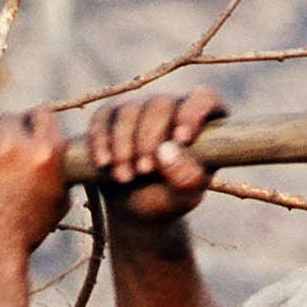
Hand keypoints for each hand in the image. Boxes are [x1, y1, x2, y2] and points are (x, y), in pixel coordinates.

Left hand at [0, 108, 68, 268]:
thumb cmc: (24, 235)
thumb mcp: (56, 202)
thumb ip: (56, 169)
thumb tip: (53, 149)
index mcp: (46, 152)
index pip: (41, 113)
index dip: (32, 123)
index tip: (25, 133)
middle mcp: (14, 144)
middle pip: (8, 119)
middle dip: (4, 135)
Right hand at [87, 86, 225, 224]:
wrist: (132, 207)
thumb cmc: (167, 198)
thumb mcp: (183, 198)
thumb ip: (185, 178)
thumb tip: (166, 151)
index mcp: (203, 122)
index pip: (203, 100)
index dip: (191, 114)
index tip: (180, 139)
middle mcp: (173, 107)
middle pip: (161, 105)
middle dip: (148, 140)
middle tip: (143, 171)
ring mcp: (141, 107)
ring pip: (130, 111)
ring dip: (124, 146)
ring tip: (124, 177)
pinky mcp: (112, 114)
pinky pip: (104, 118)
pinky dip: (102, 141)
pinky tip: (104, 163)